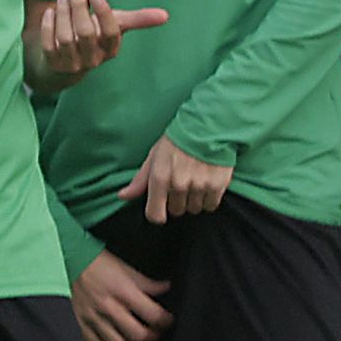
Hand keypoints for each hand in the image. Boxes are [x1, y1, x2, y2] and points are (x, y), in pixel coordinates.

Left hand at [31, 0, 168, 84]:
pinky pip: (49, 44)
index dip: (104, 14)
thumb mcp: (115, 26)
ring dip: (63, 12)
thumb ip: (138, 19)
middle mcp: (93, 60)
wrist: (64, 63)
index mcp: (111, 49)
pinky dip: (48, 25)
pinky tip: (49, 11)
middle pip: (86, 33)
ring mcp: (72, 64)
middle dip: (78, 7)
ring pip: (66, 37)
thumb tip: (166, 15)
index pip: (111, 33)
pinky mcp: (53, 64)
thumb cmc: (94, 37)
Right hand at [72, 250, 172, 340]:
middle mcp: (108, 306)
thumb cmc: (91, 261)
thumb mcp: (123, 266)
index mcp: (123, 290)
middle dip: (149, 336)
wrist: (62, 258)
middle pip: (137, 334)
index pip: (153, 314)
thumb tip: (164, 287)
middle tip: (152, 332)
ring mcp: (92, 317)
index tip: (166, 321)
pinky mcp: (77, 322)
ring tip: (128, 335)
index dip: (165, 321)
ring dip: (126, 340)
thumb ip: (145, 282)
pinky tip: (105, 334)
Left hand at [118, 133, 232, 225]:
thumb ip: (140, 180)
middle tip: (181, 184)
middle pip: (176, 211)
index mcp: (160, 178)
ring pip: (194, 209)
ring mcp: (199, 185)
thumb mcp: (154, 157)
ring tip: (194, 182)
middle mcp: (179, 184)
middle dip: (177, 201)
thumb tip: (123, 196)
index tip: (160, 208)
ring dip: (193, 200)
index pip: (155, 215)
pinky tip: (206, 184)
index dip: (157, 214)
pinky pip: (210, 205)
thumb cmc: (177, 141)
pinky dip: (208, 199)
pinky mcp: (218, 185)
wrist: (207, 126)